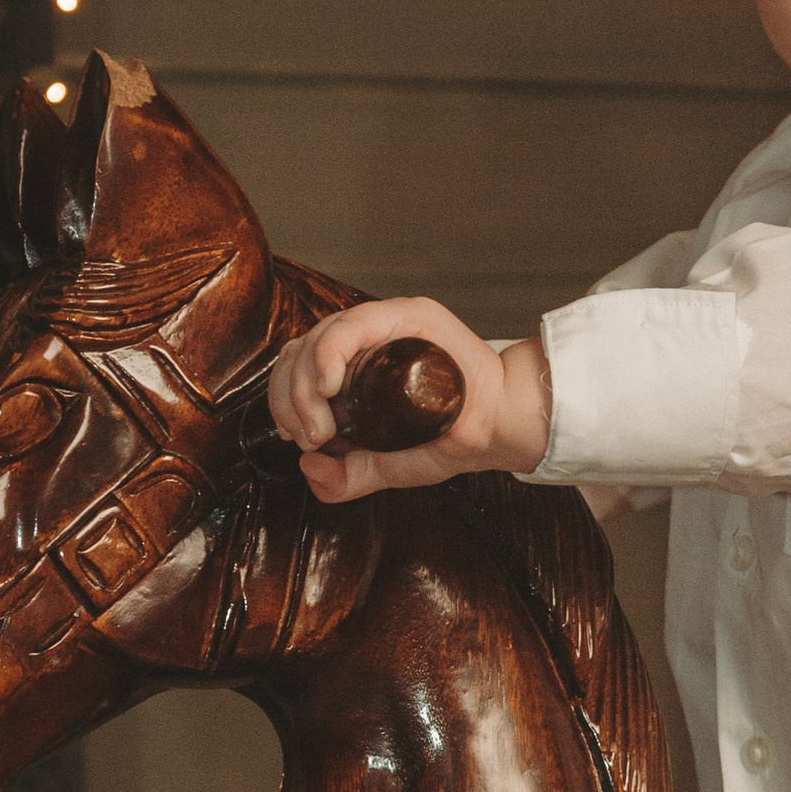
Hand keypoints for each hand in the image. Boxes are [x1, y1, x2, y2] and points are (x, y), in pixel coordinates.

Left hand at [266, 297, 551, 502]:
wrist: (505, 426)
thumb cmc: (457, 437)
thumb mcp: (394, 465)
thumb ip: (351, 475)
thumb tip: (308, 468)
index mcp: (360, 361)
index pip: (302, 364)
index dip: (284, 397)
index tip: (296, 435)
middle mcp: (369, 335)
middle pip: (302, 350)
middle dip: (290, 397)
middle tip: (306, 436)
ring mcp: (387, 322)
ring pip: (318, 337)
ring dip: (303, 384)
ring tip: (318, 426)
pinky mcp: (407, 316)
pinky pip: (351, 326)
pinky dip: (327, 355)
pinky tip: (327, 387)